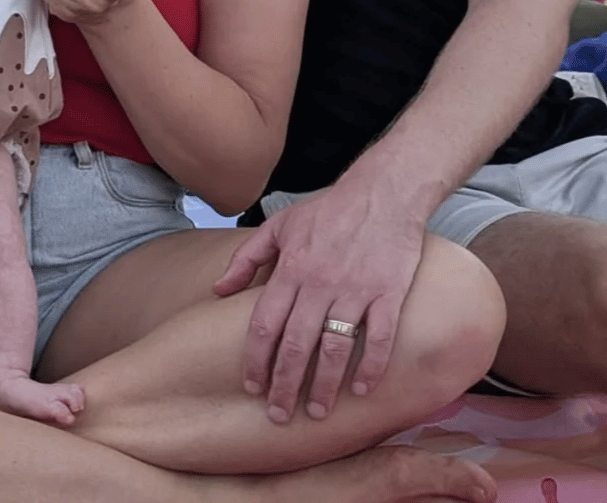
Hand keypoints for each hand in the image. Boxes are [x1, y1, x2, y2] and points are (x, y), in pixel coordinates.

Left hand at [213, 180, 425, 422]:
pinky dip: (370, 367)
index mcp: (291, 268)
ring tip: (316, 412)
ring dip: (324, 385)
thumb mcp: (280, 226)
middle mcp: (320, 282)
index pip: (265, 324)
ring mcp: (356, 289)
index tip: (251, 387)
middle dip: (284, 385)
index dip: (255, 360)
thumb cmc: (329, 210)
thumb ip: (245, 258)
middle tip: (278, 415)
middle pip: (296, 344)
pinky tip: (360, 390)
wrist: (384, 192)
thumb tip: (217, 290)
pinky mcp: (389, 292)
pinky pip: (380, 338)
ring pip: (335, 348)